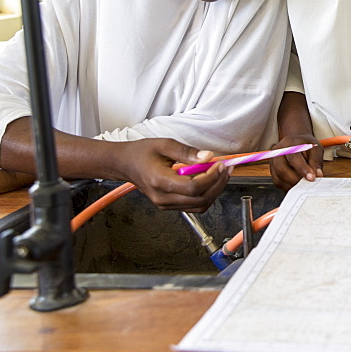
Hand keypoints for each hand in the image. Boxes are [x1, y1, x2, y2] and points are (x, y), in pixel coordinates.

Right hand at [113, 138, 230, 211]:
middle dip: (218, 184)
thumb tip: (208, 157)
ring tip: (221, 174)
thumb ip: (187, 152)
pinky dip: (206, 195)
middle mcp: (163, 197)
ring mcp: (165, 204)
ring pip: (199, 205)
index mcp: (160, 182)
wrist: (125, 164)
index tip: (219, 164)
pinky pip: (193, 205)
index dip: (211, 177)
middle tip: (226, 168)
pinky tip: (210, 180)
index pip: (194, 188)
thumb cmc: (141, 153)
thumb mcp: (165, 145)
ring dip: (214, 191)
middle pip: (200, 199)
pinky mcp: (169, 205)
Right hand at [269, 134, 322, 189]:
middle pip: (282, 170)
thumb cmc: (306, 145)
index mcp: (289, 143)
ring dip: (292, 184)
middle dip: (296, 180)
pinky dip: (288, 186)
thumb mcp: (316, 148)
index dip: (302, 169)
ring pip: (279, 179)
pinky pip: (278, 183)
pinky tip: (298, 184)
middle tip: (308, 183)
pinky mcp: (273, 171)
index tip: (311, 178)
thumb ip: (316, 160)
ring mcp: (273, 162)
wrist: (297, 142)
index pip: (293, 157)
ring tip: (304, 183)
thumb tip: (317, 174)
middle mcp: (278, 152)